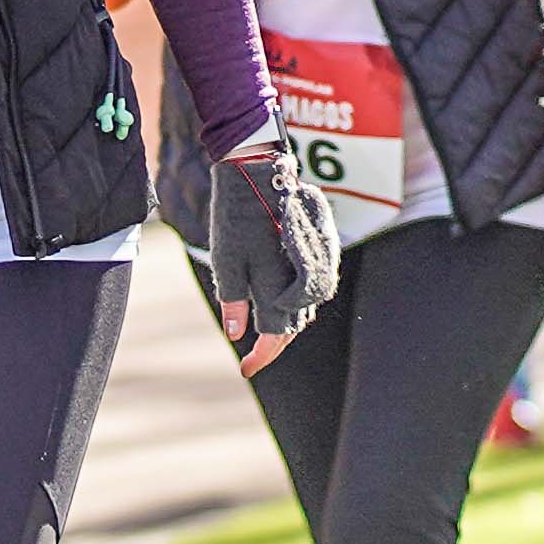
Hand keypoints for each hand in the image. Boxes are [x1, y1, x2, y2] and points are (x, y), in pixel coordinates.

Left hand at [201, 135, 337, 373]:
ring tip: (265, 334)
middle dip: (274, 344)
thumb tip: (237, 335)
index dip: (261, 356)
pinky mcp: (317, 248)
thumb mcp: (226, 261)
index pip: (275, 336)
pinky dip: (297, 301)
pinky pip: (312, 285)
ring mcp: (312, 264)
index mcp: (276, 287)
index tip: (246, 370)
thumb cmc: (236, 217)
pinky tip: (280, 300)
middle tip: (254, 356)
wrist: (257, 173)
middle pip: (294, 326)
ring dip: (287, 324)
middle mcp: (300, 280)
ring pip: (305, 307)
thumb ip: (234, 300)